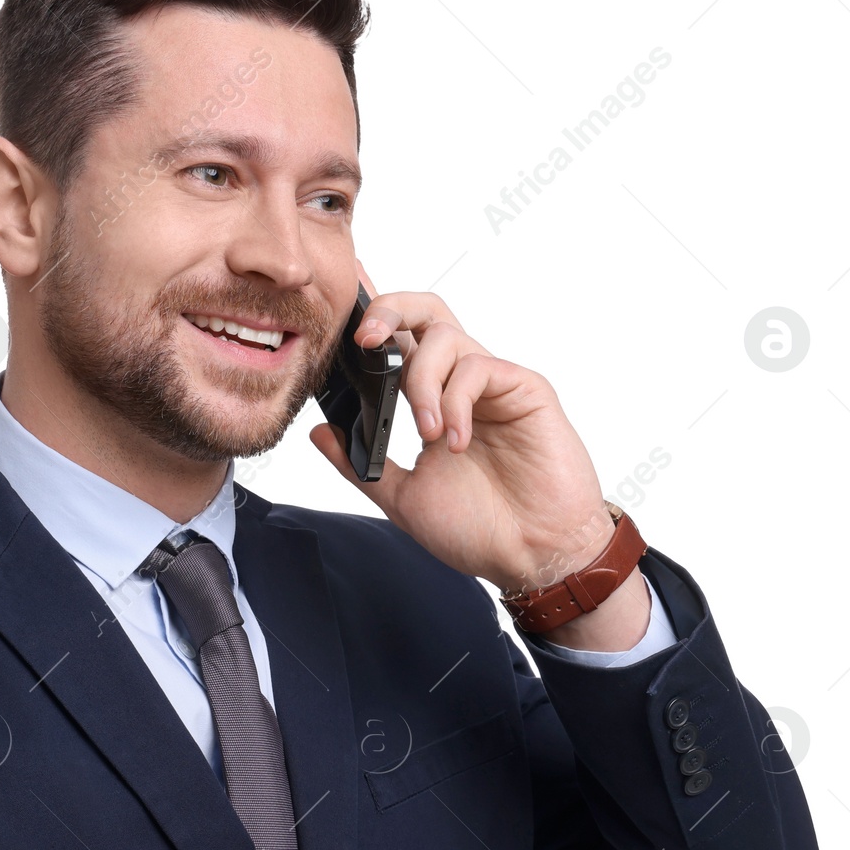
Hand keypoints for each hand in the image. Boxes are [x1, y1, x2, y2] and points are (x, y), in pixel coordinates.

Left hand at [309, 260, 626, 607]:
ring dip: (421, 381)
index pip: (399, 341)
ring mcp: (493, 383)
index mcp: (431, 400)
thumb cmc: (479, 529)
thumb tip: (317, 431)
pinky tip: (456, 442)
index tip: (343, 292)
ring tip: (427, 433)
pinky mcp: (524, 388)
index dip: (372, 313)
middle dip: (389, 309)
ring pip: (444, 336)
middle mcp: (460, 383)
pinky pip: (477, 366)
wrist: (533, 556)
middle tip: (366, 341)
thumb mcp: (401, 498)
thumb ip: (358, 463)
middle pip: (425, 310)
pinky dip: (455, 401)